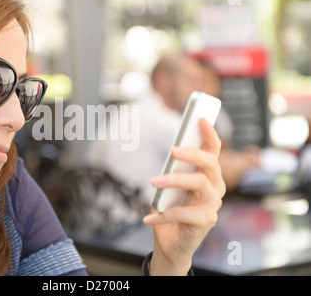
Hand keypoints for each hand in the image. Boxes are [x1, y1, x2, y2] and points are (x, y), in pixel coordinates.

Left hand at [143, 118, 225, 274]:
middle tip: (173, 150)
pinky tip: (148, 218)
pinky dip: (162, 215)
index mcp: (207, 175)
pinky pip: (183, 213)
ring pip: (200, 184)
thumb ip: (173, 171)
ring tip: (154, 182)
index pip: (213, 151)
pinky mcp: (206, 222)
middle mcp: (215, 187)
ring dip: (175, 180)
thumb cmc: (170, 210)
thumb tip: (171, 154)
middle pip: (211, 164)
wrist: (171, 244)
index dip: (209, 134)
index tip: (199, 118)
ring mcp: (213, 205)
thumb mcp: (169, 187)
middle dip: (193, 153)